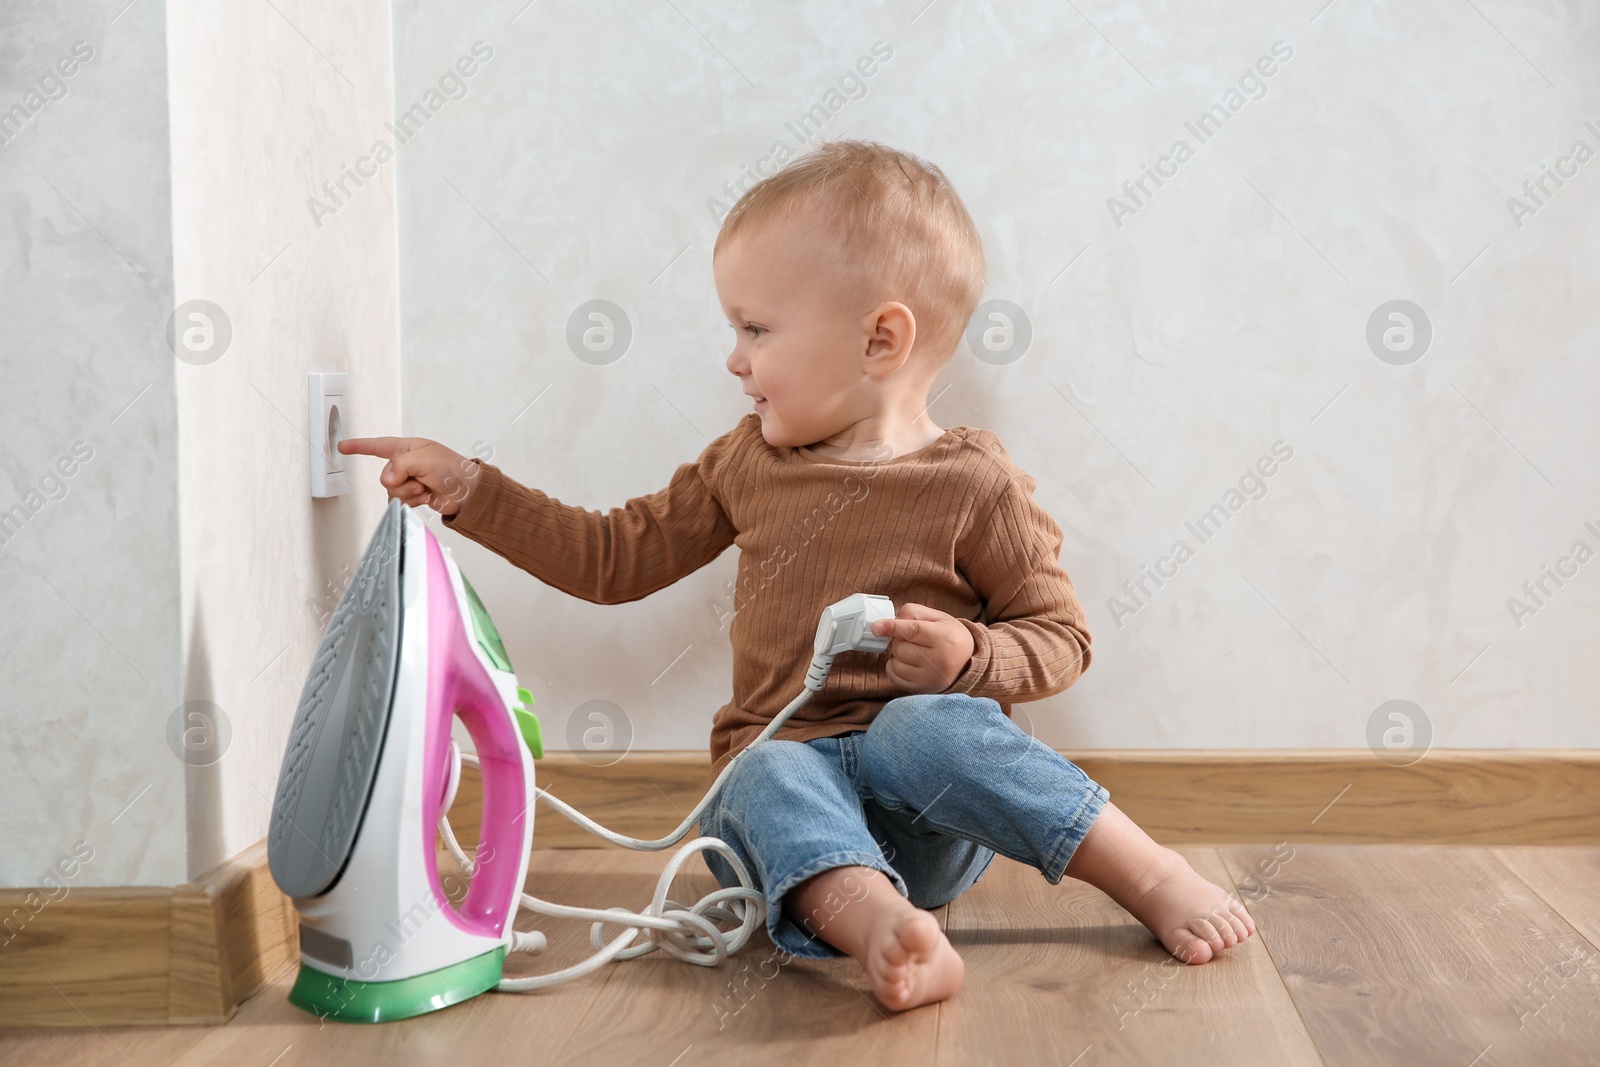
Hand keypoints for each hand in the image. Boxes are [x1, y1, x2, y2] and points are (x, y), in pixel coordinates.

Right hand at [336, 436, 480, 515]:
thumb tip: (388, 480)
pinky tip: (426, 497)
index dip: (359, 446)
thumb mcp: (425, 458)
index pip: (377, 446)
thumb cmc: (452, 468)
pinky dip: (413, 502)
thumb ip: (400, 465)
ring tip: (426, 488)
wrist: (467, 492)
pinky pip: (399, 503)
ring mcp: (408, 482)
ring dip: (410, 493)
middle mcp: (405, 465)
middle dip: (401, 481)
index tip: (342, 446)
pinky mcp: (413, 497)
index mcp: (406, 448)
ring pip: (391, 491)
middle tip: (420, 479)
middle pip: (385, 476)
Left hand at [870, 603, 975, 693]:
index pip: (913, 631)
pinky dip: (894, 667)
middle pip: (900, 647)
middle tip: (909, 638)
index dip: (892, 627)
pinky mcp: (921, 689)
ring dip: (896, 654)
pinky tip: (906, 662)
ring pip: (895, 662)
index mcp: (944, 638)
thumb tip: (890, 621)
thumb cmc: (950, 637)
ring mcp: (929, 678)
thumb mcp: (939, 618)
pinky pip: (894, 677)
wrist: (968, 663)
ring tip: (911, 650)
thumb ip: (915, 613)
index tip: (877, 627)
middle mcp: (938, 660)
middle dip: (897, 639)